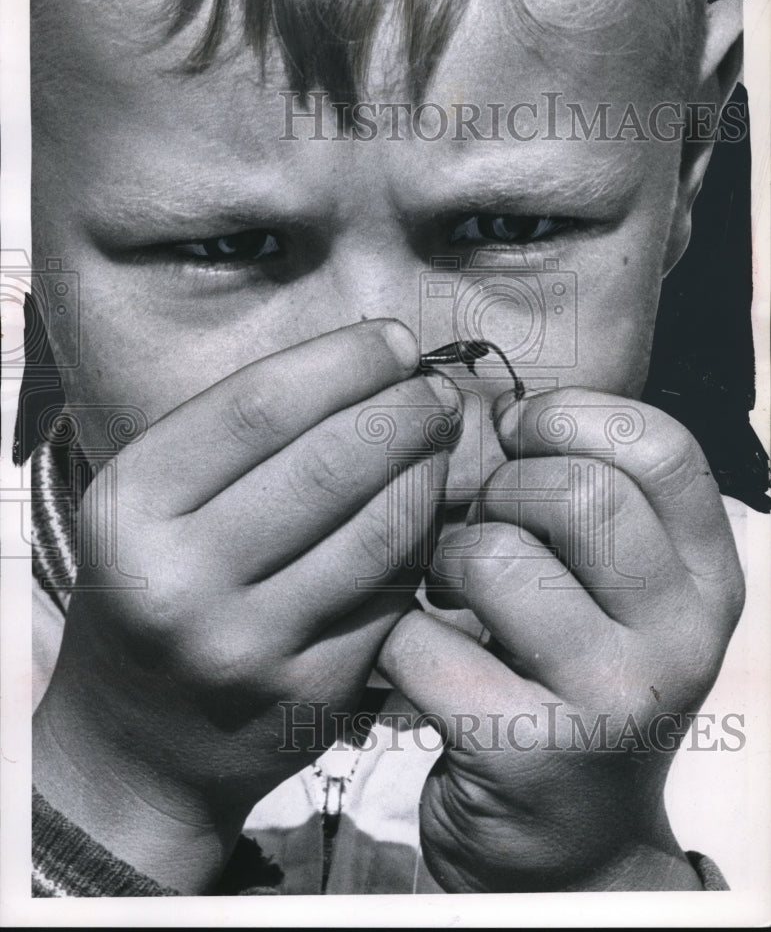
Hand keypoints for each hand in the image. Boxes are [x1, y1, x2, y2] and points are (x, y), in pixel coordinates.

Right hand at [33, 319, 460, 891]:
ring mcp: (248, 644)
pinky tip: (431, 509)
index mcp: (130, 508)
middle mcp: (180, 579)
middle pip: (327, 462)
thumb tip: (359, 368)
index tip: (395, 341)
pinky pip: (392, 591)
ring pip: (377, 529)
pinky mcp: (308, 692)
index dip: (343, 362)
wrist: (135, 747)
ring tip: (442, 439)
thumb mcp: (152, 508)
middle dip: (402, 409)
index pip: (257, 406)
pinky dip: (422, 538)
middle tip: (437, 388)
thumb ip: (235, 441)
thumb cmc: (153, 596)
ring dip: (428, 469)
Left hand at [377, 387, 743, 891]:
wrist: (570, 847)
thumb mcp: (618, 599)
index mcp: (707, 581)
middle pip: (575, 492)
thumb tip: (492, 411)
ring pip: (493, 556)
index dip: (571, 416)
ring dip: (443, 563)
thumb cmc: (575, 685)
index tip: (517, 431)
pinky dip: (399, 636)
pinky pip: (422, 637)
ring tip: (450, 597)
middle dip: (499, 492)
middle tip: (481, 528)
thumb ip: (587, 509)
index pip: (661, 448)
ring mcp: (612, 699)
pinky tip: (423, 660)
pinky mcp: (529, 750)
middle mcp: (681, 637)